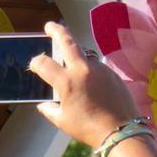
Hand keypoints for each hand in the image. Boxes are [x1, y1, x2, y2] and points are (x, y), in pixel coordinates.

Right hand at [30, 21, 139, 147]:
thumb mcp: (63, 121)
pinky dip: (91, 70)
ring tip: (71, 60)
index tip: (35, 65)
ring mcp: (100, 69)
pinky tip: (91, 82)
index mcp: (66, 82)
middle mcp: (82, 70)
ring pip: (85, 54)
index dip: (35, 63)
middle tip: (50, 26)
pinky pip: (98, 66)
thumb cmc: (89, 128)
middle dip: (56, 31)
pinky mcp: (112, 73)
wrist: (121, 130)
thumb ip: (50, 110)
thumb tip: (43, 105)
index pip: (43, 63)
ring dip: (76, 54)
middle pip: (67, 42)